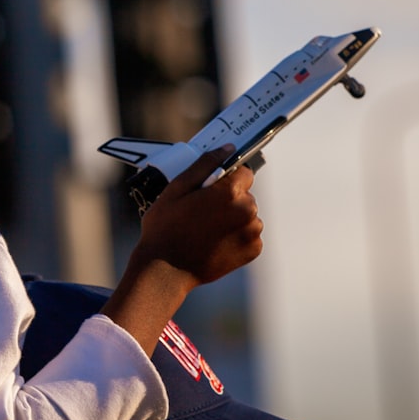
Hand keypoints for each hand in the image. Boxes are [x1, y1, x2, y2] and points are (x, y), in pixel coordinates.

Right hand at [102, 146, 263, 354]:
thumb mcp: (177, 188)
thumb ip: (205, 165)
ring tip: (206, 230)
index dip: (225, 179)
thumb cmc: (165, 227)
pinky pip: (249, 234)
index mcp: (230, 192)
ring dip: (232, 218)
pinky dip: (236, 236)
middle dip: (227, 199)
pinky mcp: (252, 250)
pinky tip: (215, 242)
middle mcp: (247, 211)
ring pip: (247, 215)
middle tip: (201, 212)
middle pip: (244, 194)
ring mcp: (252, 232)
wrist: (165, 270)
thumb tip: (227, 149)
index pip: (242, 172)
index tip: (209, 190)